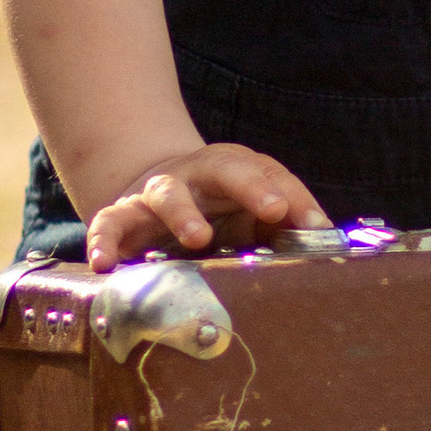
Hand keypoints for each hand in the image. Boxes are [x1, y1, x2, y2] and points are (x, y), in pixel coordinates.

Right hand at [85, 144, 325, 269]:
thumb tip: (326, 242)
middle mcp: (197, 174)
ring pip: (168, 192)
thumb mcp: (251, 213)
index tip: (315, 223)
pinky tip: (105, 263)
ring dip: (184, 212)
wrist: (152, 195)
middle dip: (251, 186)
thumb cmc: (216, 210)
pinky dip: (103, 240)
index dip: (295, 196)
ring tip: (198, 238)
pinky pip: (108, 224)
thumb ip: (284, 225)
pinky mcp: (121, 215)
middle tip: (274, 210)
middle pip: (226, 167)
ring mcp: (156, 192)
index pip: (271, 174)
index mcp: (236, 169)